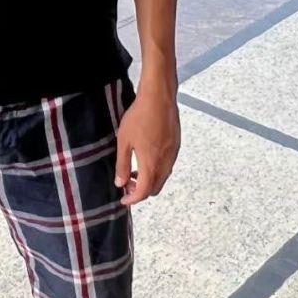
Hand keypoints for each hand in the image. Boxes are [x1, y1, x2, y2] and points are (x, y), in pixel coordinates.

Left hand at [114, 87, 180, 206]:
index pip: (143, 192)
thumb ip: (122, 164)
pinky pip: (167, 166)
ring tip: (134, 171)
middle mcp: (165, 164)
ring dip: (149, 180)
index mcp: (151, 165)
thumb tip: (121, 183)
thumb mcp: (124, 141)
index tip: (124, 199)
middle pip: (155, 188)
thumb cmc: (139, 118)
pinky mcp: (176, 146)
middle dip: (141, 191)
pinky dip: (157, 170)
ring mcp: (173, 155)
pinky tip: (146, 158)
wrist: (159, 98)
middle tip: (127, 184)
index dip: (132, 199)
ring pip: (162, 178)